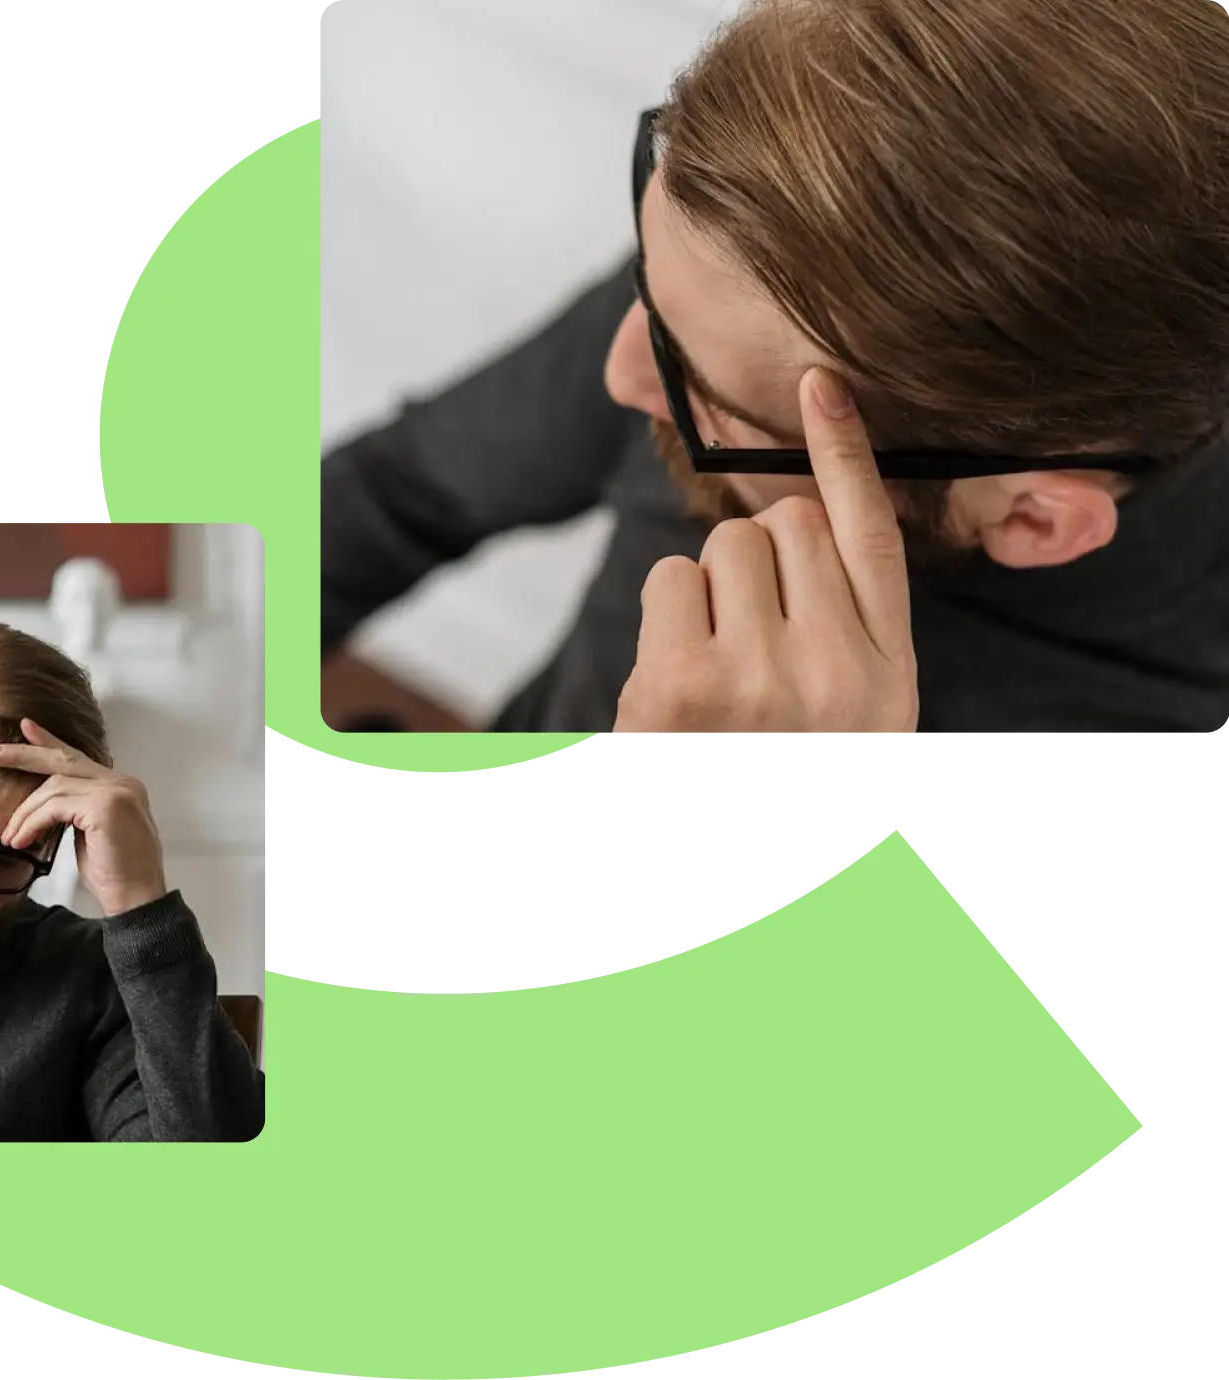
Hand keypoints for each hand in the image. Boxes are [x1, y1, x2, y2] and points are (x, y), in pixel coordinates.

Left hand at [0, 720, 167, 914]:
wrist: (137, 900)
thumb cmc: (115, 876)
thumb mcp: (90, 836)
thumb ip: (76, 813)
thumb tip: (45, 808)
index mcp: (121, 787)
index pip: (79, 759)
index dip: (50, 743)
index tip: (26, 729)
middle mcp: (122, 782)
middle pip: (64, 760)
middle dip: (23, 754)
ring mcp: (116, 791)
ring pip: (54, 786)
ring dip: (25, 812)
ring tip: (10, 837)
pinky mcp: (105, 806)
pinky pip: (55, 806)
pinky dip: (33, 822)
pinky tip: (22, 840)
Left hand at [613, 367, 918, 734]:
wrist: (737, 891)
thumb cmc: (785, 760)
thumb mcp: (851, 714)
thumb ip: (845, 626)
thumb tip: (786, 523)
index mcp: (889, 678)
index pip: (875, 539)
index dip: (847, 453)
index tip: (820, 385)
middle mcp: (838, 672)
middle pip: (785, 523)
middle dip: (757, 558)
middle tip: (747, 635)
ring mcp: (759, 679)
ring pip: (725, 544)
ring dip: (709, 589)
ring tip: (715, 669)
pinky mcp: (681, 688)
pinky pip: (671, 579)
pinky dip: (668, 614)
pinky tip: (677, 680)